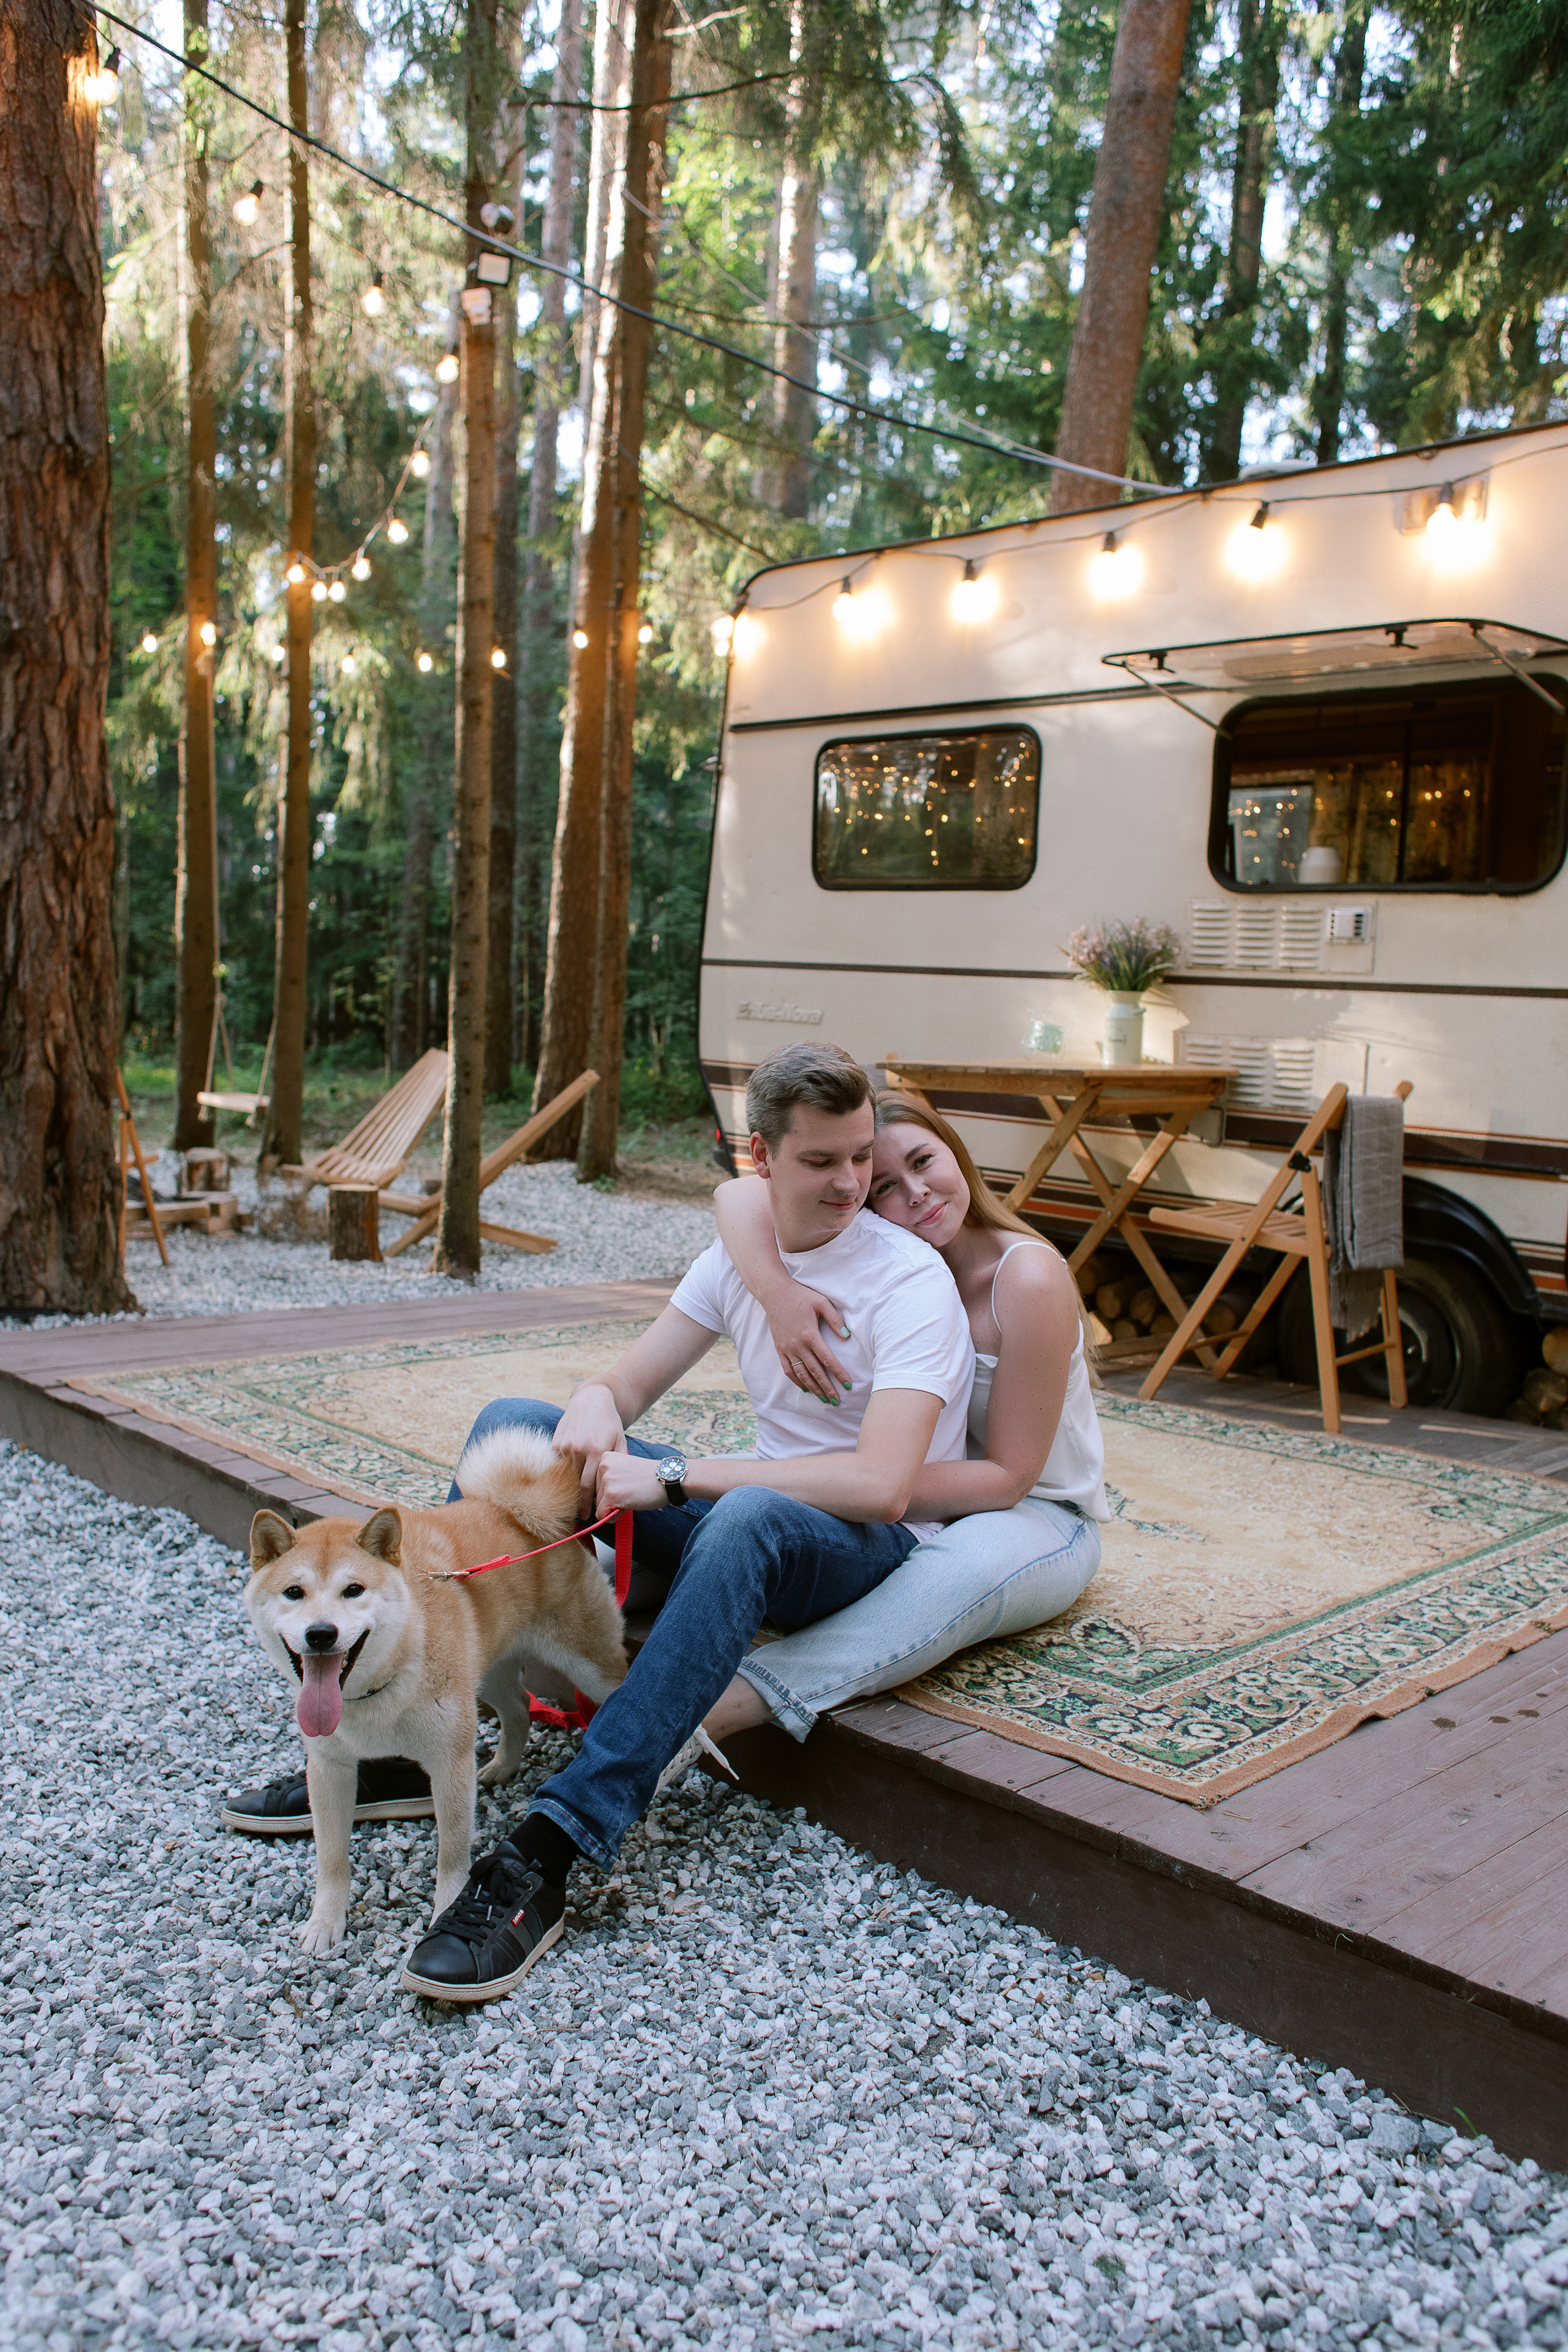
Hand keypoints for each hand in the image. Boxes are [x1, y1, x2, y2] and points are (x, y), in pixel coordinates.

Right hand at [554, 1382, 625, 1511]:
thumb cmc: (609, 1423)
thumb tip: (615, 1488)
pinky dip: (562, 1474)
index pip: (592, 1486)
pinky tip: (566, 1482)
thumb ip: (618, 1462)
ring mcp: (565, 1446)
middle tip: (582, 1516)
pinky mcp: (555, 1443)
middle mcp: (579, 1449)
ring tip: (574, 1503)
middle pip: (577, 1485)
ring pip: (566, 1476)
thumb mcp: (619, 1441)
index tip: (593, 1514)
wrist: (591, 1400)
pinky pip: (558, 1465)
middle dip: (580, 1503)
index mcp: (597, 1451)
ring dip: (570, 1491)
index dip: (592, 1502)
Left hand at [595, 1450, 666, 1514]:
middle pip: (596, 1494)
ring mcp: (606, 1480)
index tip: (628, 1483)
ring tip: (632, 1496)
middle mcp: (602, 1465)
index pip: (596, 1482)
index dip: (612, 1488)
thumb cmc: (649, 1476)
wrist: (668, 1478)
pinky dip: (613, 1517)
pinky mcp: (611, 1495)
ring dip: (614, 1507)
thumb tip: (593, 1500)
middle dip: (612, 1499)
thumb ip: (609, 1478)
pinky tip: (628, 1505)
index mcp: (605, 1457)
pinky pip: (602, 1515)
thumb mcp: (624, 1469)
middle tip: (632, 1490)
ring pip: (598, 1505)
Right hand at [765, 1284, 851, 1404]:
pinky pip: (788, 1370)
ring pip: (801, 1374)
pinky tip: (805, 1389)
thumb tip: (846, 1337)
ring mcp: (787, 1349)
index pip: (827, 1360)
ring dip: (814, 1389)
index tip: (848, 1385)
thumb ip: (835, 1320)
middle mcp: (798, 1345)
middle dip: (827, 1388)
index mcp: (810, 1335)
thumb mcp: (822, 1303)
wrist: (775, 1293)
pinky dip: (796, 1381)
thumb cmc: (801, 1296)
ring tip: (824, 1399)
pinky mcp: (780, 1349)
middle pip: (815, 1372)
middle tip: (837, 1401)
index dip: (839, 1374)